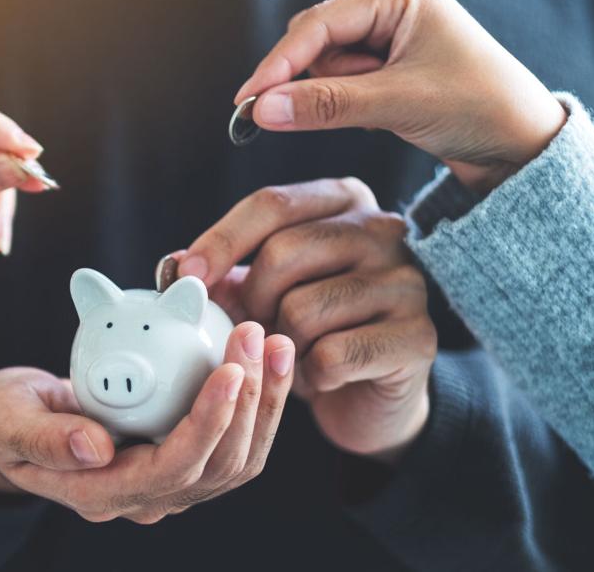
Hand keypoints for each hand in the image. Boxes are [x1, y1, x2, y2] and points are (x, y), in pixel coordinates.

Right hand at [0, 323, 294, 522]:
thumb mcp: (9, 421)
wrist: (17, 423)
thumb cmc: (9, 417)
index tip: (228, 369)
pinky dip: (258, 400)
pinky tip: (266, 356)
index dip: (208, 422)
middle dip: (249, 402)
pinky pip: (235, 439)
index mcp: (103, 493)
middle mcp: (146, 498)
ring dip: (266, 401)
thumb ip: (44, 438)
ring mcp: (169, 483)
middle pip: (219, 465)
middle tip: (256, 337)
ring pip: (238, 457)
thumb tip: (95, 448)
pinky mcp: (185, 459)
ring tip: (275, 343)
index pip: (173, 468)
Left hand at [177, 178, 435, 462]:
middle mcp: (384, 230)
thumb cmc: (310, 330)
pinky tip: (321, 376)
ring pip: (305, 309)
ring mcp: (407, 282)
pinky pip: (333, 355)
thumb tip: (174, 266)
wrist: (368, 394)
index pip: (271, 204)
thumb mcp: (261, 292)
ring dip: (281, 345)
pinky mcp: (419, 337)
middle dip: (252, 301)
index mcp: (343, 201)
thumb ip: (223, 272)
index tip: (184, 278)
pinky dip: (311, 375)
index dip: (220, 241)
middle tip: (255, 330)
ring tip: (292, 353)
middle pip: (284, 252)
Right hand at [238, 0, 566, 193]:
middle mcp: (391, 6)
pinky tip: (377, 117)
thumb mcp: (398, 105)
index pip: (318, 25)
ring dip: (331, 97)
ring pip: (323, 67)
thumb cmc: (480, 109)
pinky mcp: (388, 67)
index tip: (248, 100)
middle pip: (314, 41)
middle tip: (302, 115)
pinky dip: (343, 105)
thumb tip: (262, 109)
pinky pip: (340, 83)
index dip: (279, 64)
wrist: (524, 146)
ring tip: (378, 114)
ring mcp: (389, 37)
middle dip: (309, 81)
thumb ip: (325, 105)